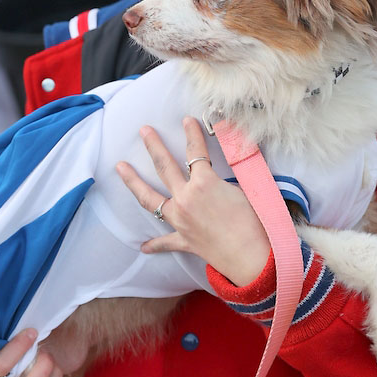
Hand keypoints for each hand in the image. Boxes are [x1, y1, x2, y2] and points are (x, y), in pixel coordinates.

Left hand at [116, 117, 270, 286]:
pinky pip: (165, 242)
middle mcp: (186, 198)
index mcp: (204, 183)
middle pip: (164, 167)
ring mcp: (181, 220)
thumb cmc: (255, 223)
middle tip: (143, 131)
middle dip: (153, 146)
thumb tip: (223, 171)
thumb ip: (229, 178)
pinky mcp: (184, 241)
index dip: (192, 133)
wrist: (252, 256)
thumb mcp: (245, 190)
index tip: (187, 120)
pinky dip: (154, 244)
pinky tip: (143, 246)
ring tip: (120, 168)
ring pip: (150, 199)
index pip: (195, 151)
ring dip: (134, 182)